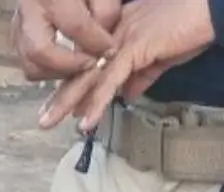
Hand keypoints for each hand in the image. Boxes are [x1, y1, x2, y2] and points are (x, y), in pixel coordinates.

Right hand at [13, 0, 119, 80]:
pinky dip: (47, 69)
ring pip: (28, 65)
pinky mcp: (15, 37)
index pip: (75, 26)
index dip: (96, 43)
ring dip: (56, 72)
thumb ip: (106, 12)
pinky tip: (66, 61)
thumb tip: (102, 46)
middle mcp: (28, 12)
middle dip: (68, 66)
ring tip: (78, 65)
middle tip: (90, 64)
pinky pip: (27, 64)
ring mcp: (17, 27)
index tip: (110, 51)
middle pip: (38, 51)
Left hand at [38, 0, 215, 130]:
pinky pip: (111, 79)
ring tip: (49, 122)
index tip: (61, 106)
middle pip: (81, 69)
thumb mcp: (162, 57)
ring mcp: (121, 41)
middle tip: (44, 118)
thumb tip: (128, 95)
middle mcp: (113, 36)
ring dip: (68, 101)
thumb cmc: (191, 27)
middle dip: (61, 95)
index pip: (89, 63)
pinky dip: (98, 102)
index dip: (74, 84)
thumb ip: (143, 75)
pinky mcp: (135, 48)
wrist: (211, 9)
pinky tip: (86, 120)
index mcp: (117, 35)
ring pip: (89, 75)